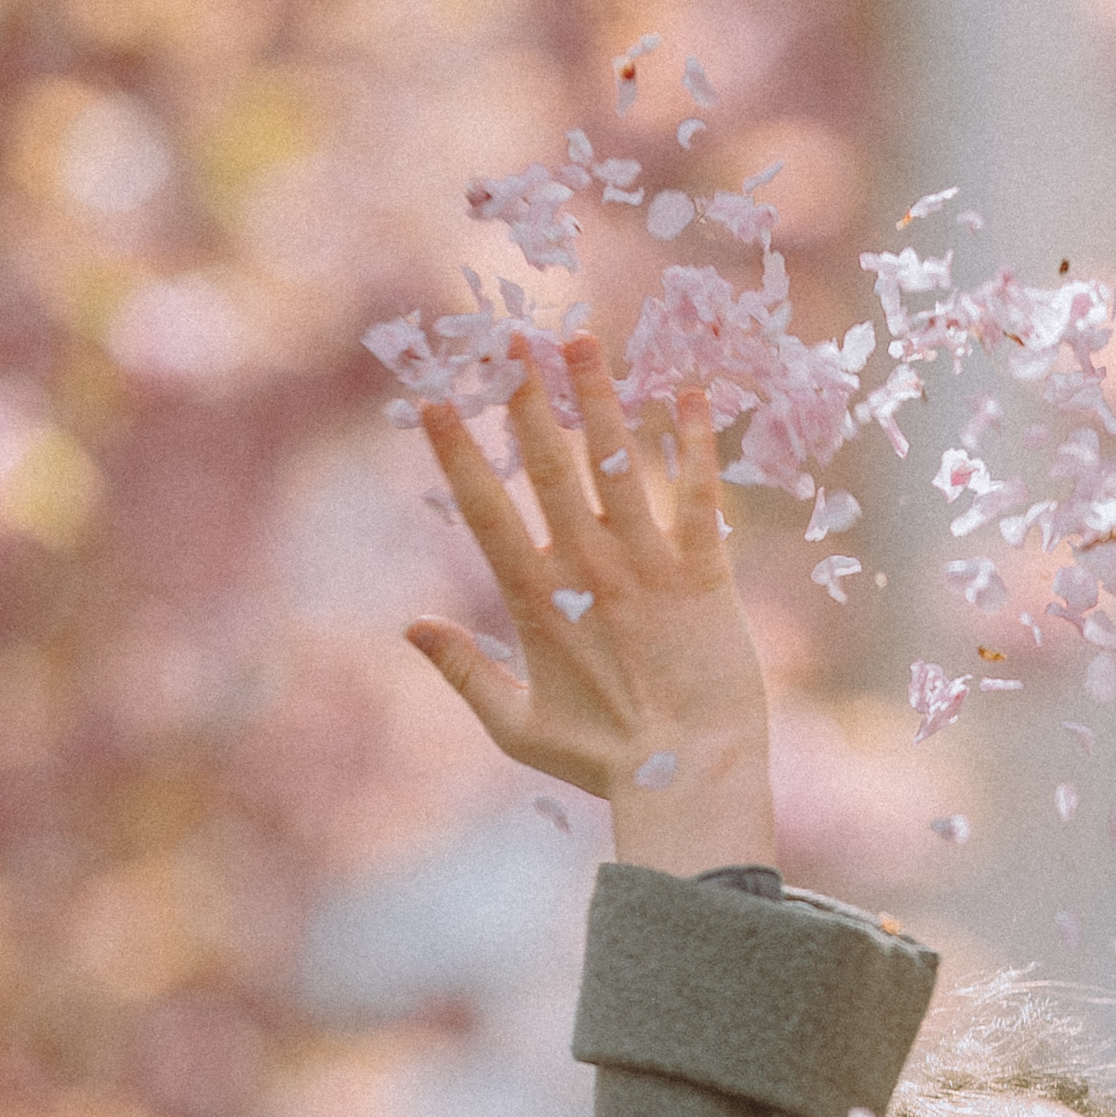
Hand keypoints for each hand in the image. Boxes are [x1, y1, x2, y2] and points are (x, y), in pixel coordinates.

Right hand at [404, 335, 778, 874]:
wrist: (689, 777)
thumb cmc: (603, 760)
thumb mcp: (516, 724)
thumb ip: (463, 670)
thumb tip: (410, 626)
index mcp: (536, 601)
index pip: (485, 511)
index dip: (458, 452)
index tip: (436, 399)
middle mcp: (588, 570)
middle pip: (549, 468)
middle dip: (528, 399)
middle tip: (512, 340)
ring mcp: (648, 567)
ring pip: (619, 466)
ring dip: (599, 398)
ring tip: (581, 340)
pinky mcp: (705, 574)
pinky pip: (700, 496)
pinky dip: (694, 444)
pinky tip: (689, 393)